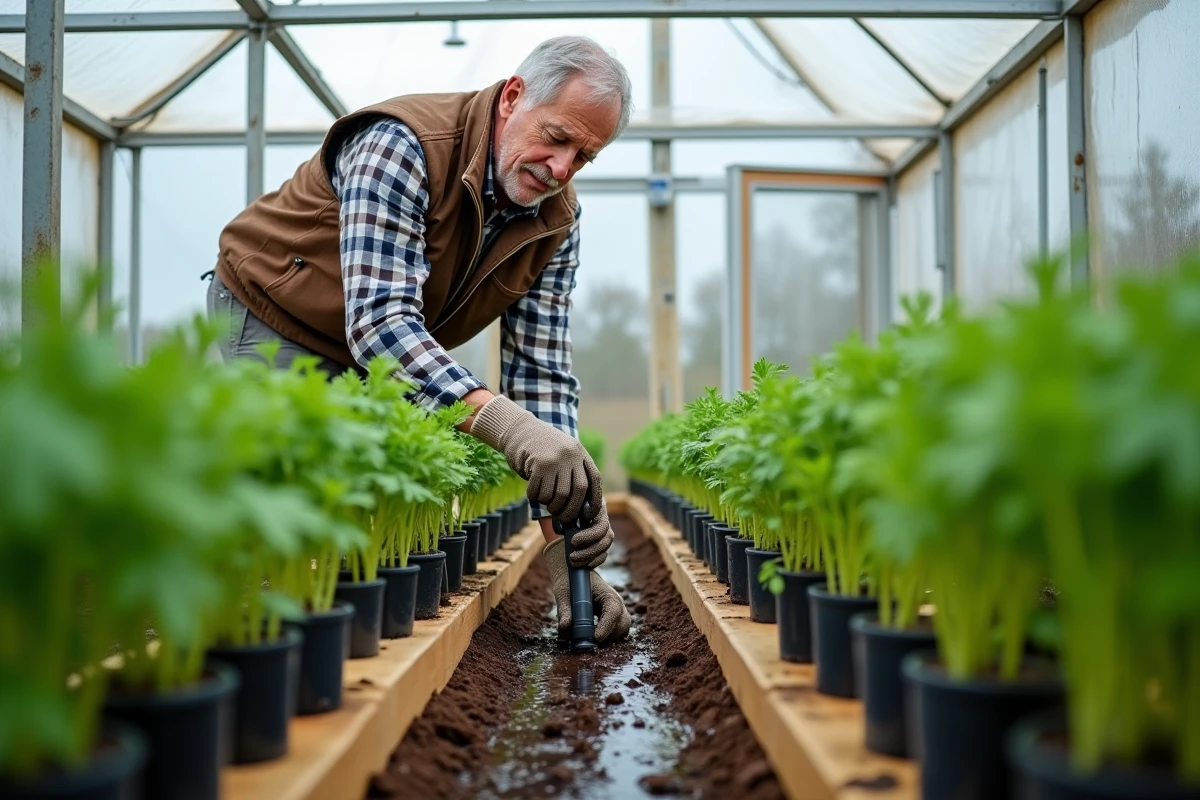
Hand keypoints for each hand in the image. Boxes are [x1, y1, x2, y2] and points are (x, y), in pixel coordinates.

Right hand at [469, 394, 602, 524]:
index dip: (594, 500)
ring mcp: (555, 458)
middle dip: (570, 510)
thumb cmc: (541, 449)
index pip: (594, 479)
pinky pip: (539, 491)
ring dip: (550, 505)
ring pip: (558, 495)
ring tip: (545, 502)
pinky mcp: (539, 463)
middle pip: (577, 491)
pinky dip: (535, 497)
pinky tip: (532, 493)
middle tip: (563, 518)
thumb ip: (572, 472)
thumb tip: (580, 508)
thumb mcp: (563, 454)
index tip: (588, 516)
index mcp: (580, 453)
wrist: (519, 430)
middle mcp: (571, 455)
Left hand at [543, 538, 630, 644]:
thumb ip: (564, 610)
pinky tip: (592, 636)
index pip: (613, 611)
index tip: (596, 638)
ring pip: (623, 628)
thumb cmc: (571, 582)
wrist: (576, 576)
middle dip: (609, 635)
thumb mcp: (564, 593)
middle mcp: (616, 603)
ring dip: (609, 638)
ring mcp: (617, 611)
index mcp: (607, 594)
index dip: (606, 626)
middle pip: (623, 623)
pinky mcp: (613, 618)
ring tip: (590, 639)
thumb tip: (564, 627)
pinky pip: (617, 631)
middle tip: (590, 641)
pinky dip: (608, 637)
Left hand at [565, 499, 613, 568]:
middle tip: (571, 557)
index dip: (588, 536)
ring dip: (589, 557)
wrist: (567, 510)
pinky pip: (603, 555)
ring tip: (573, 562)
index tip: (572, 541)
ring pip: (604, 548)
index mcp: (598, 508)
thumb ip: (568, 513)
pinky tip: (584, 565)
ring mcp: (605, 532)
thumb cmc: (567, 507)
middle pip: (605, 539)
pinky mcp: (603, 543)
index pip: (600, 526)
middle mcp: (605, 520)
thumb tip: (564, 523)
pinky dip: (594, 562)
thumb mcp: (567, 507)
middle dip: (588, 551)